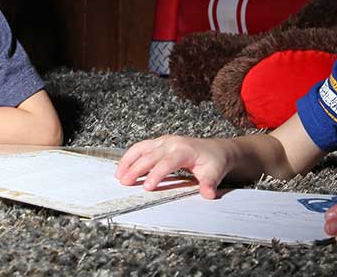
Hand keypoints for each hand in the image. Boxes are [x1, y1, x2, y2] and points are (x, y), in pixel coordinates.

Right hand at [115, 135, 230, 198]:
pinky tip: (123, 168)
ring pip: (141, 148)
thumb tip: (208, 194)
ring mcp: (164, 141)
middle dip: (136, 169)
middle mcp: (172, 143)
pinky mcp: (159, 143)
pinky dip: (130, 157)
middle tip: (125, 183)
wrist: (216, 150)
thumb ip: (209, 183)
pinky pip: (141, 148)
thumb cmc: (214, 161)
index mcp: (184, 150)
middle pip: (150, 155)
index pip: (167, 162)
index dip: (156, 174)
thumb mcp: (215, 173)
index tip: (147, 187)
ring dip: (128, 161)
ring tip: (119, 175)